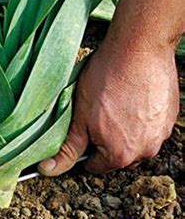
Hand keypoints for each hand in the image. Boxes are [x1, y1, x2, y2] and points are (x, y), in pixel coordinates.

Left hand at [39, 42, 178, 175]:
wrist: (139, 48)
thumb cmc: (106, 80)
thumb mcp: (79, 118)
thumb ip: (67, 149)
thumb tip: (48, 170)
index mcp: (120, 156)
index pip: (94, 166)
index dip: (83, 149)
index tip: (80, 130)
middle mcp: (145, 151)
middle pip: (116, 155)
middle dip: (104, 140)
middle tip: (96, 113)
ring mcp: (162, 133)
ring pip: (134, 140)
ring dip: (123, 129)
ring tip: (113, 103)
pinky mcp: (171, 116)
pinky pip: (149, 125)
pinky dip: (139, 117)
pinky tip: (130, 97)